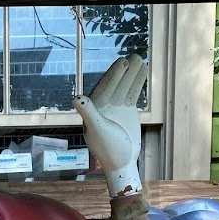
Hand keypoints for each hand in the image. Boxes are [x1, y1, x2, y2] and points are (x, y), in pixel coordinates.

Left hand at [72, 54, 147, 197]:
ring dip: (132, 74)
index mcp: (93, 110)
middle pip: (115, 85)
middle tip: (133, 57)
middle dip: (123, 72)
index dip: (113, 76)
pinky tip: (143, 70)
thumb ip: (89, 113)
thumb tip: (75, 98)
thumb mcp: (99, 131)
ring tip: (140, 59)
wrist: (122, 163)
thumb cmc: (108, 150)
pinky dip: (137, 82)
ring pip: (124, 87)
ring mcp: (115, 107)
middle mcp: (103, 107)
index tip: (122, 63)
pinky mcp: (126, 110)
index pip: (104, 89)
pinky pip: (131, 93)